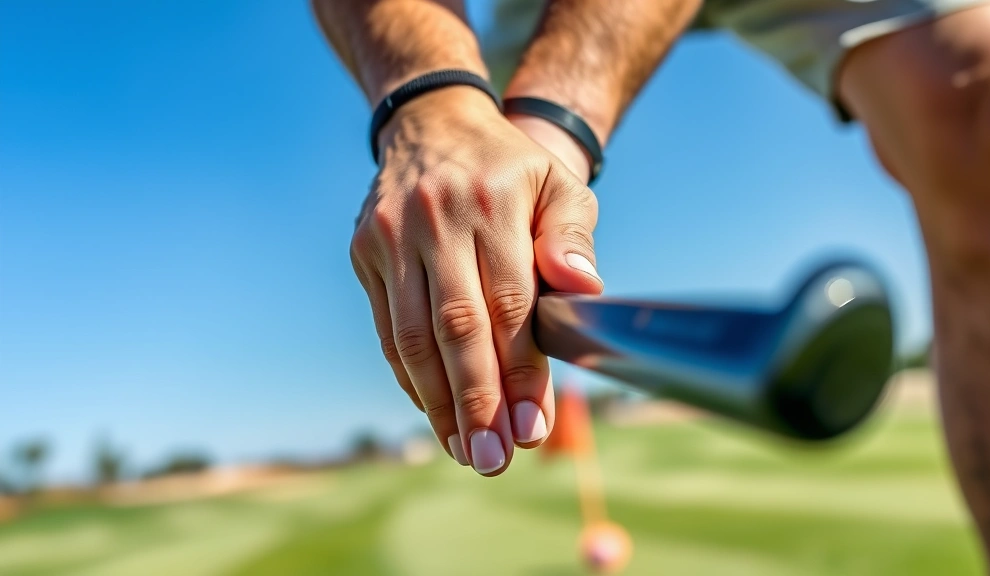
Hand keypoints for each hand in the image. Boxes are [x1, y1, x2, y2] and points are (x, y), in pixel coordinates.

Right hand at [351, 86, 602, 475]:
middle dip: (476, 402)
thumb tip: (585, 290)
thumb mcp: (558, 184)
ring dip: (438, 403)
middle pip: (454, 328)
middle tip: (494, 460)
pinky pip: (387, 329)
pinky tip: (435, 412)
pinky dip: (410, 377)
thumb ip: (573, 235)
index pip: (509, 305)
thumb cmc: (510, 169)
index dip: (521, 372)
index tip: (533, 429)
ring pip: (410, 337)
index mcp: (491, 204)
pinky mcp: (365, 253)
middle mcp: (435, 221)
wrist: (433, 124)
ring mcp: (391, 238)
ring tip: (466, 451)